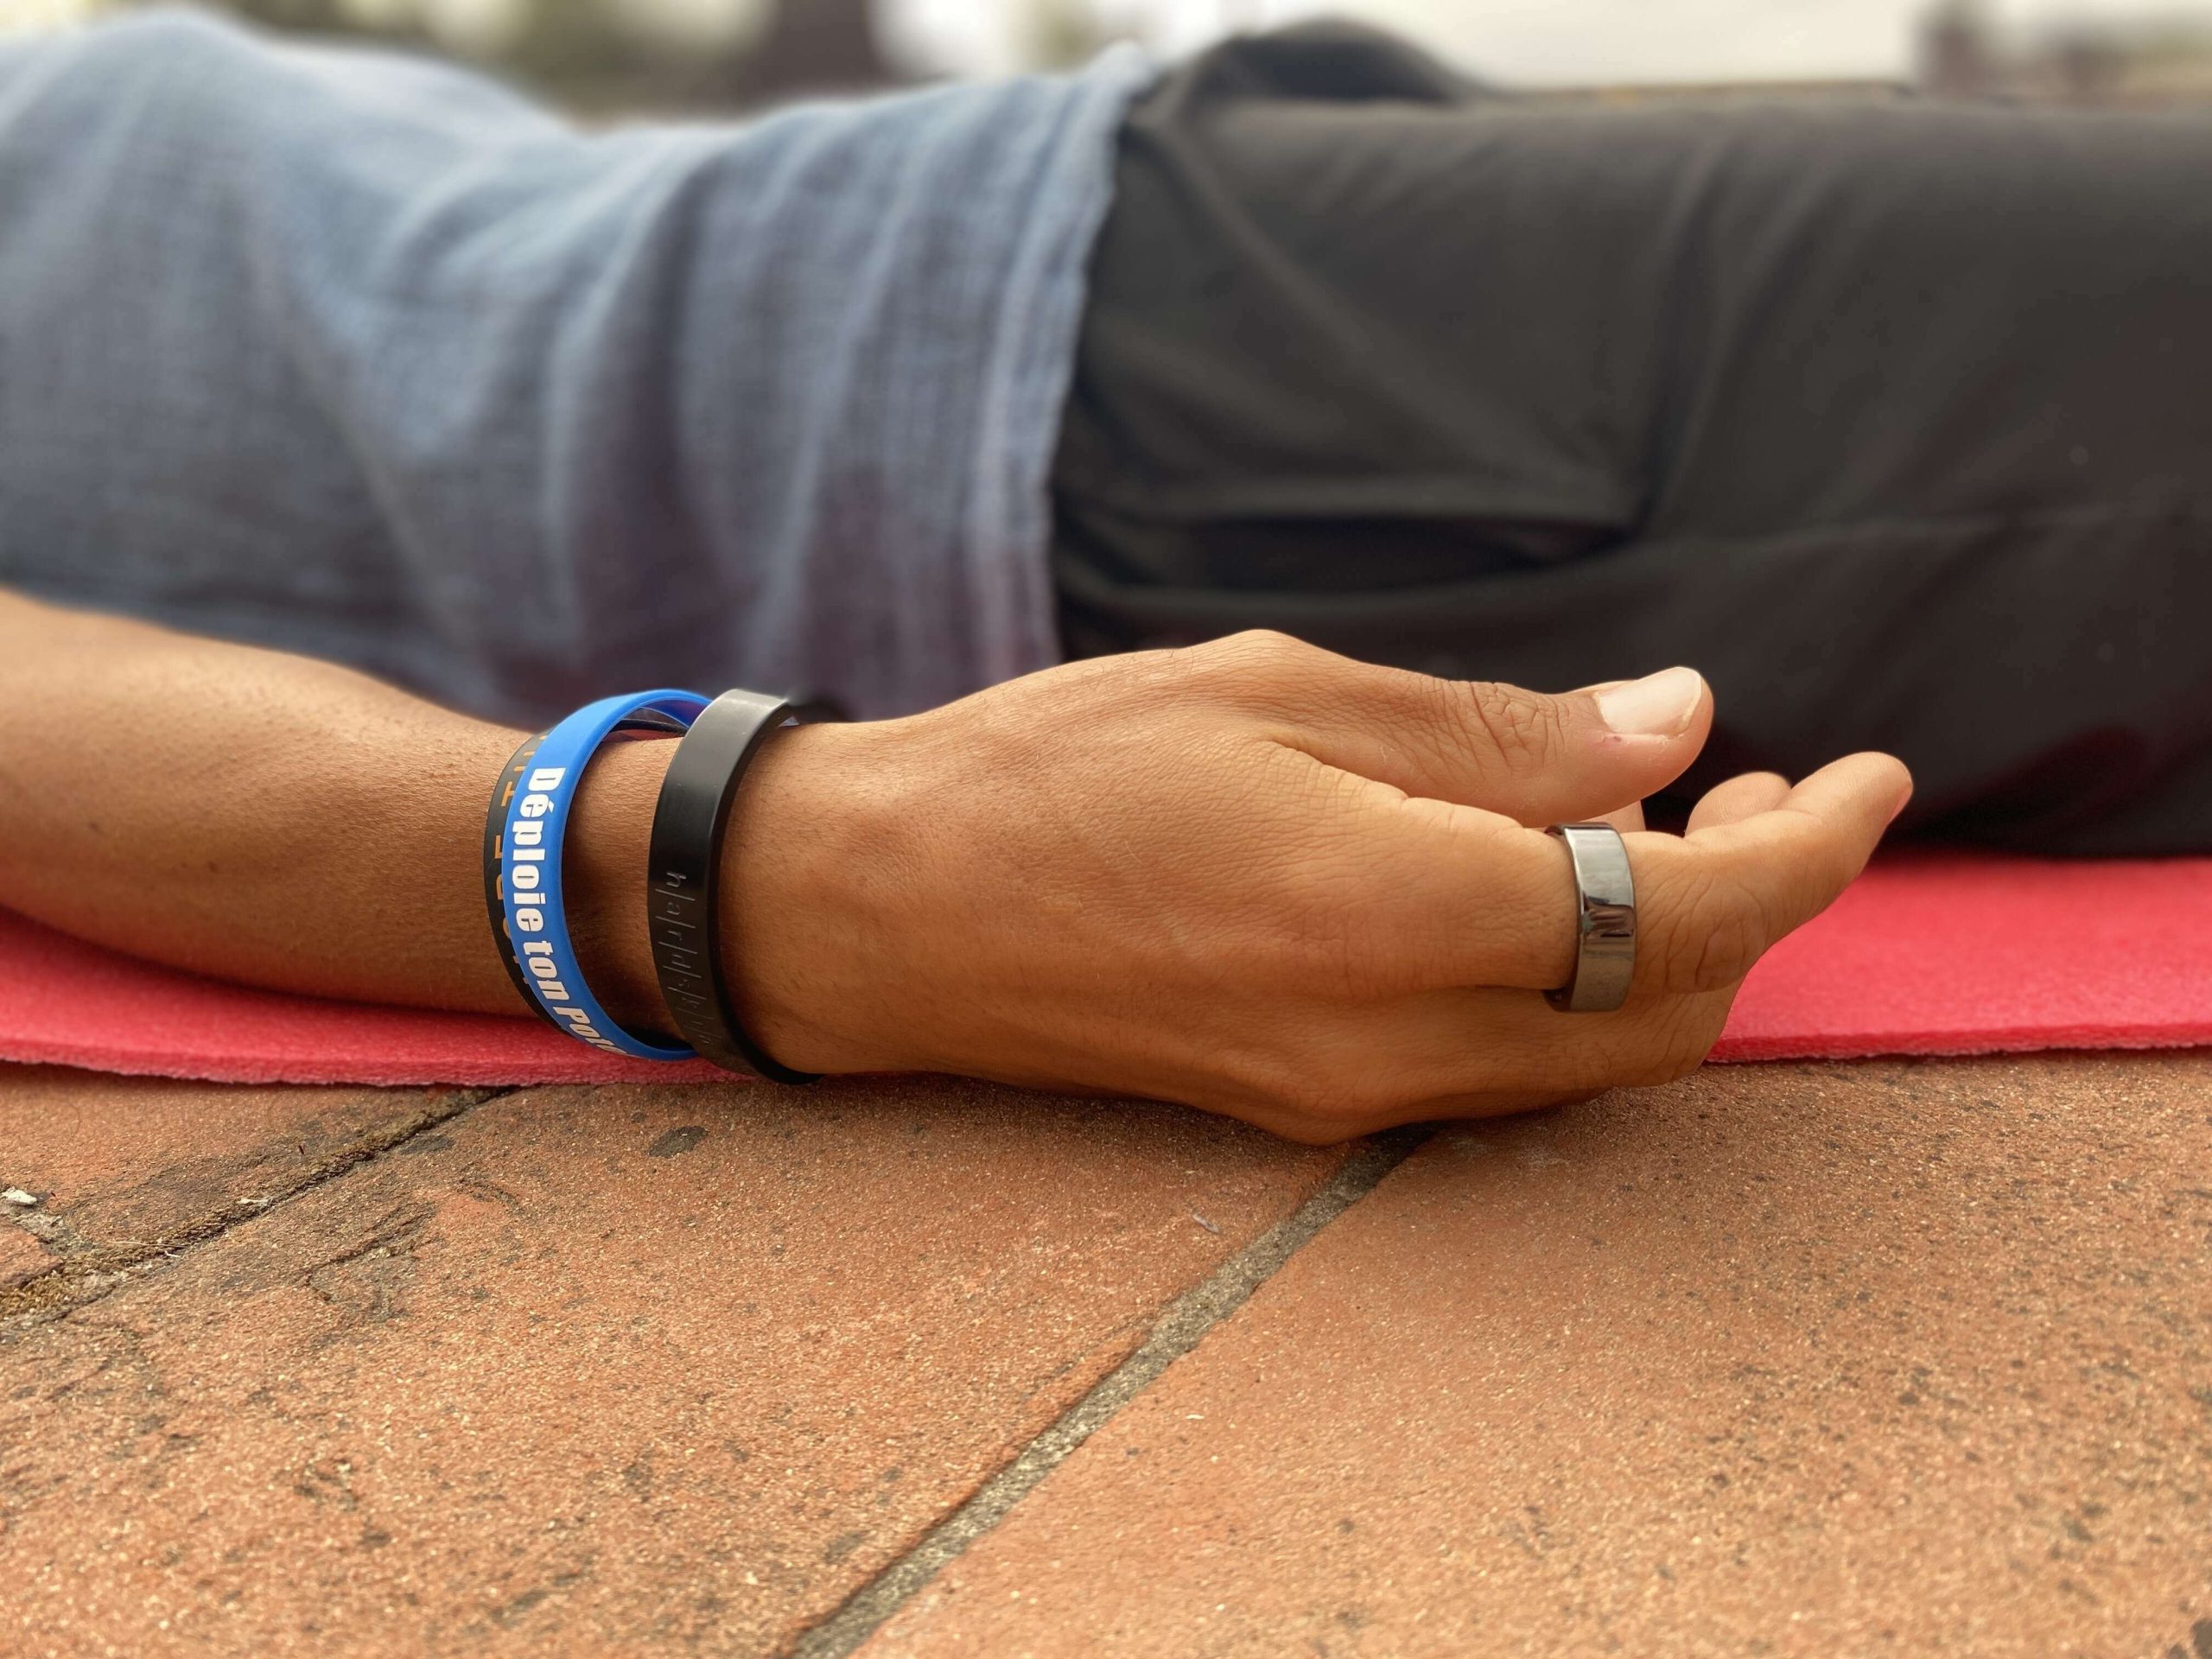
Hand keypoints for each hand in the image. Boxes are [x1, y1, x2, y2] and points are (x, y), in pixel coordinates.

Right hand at [727, 632, 1909, 1141]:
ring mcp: (1353, 1095)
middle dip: (1753, 904)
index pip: (1688, 910)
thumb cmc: (1056, 773)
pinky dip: (1575, 991)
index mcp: (1401, 913)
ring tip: (1665, 827)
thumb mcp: (1279, 696)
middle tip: (1760, 783)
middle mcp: (1397, 1040)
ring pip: (1596, 1057)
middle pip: (1668, 1010)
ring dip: (1668, 954)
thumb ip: (1495, 734)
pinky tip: (1544, 895)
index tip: (1871, 776)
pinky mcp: (1311, 1109)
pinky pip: (1505, 1070)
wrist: (885, 911)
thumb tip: (1673, 725)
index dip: (1810, 847)